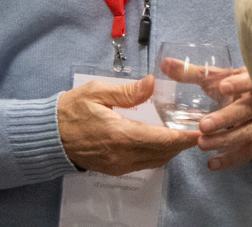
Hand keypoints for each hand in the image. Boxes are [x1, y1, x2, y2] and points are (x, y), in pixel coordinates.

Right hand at [57, 75, 197, 175]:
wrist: (50, 136)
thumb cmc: (71, 110)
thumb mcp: (97, 92)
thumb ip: (128, 91)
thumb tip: (152, 83)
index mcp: (121, 135)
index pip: (162, 139)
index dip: (184, 137)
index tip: (201, 130)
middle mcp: (123, 155)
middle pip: (163, 153)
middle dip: (182, 144)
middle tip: (198, 130)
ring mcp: (119, 165)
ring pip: (156, 161)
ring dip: (171, 150)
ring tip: (183, 135)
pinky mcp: (115, 169)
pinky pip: (144, 164)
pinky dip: (157, 154)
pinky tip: (161, 142)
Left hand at [193, 66, 251, 170]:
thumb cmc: (232, 84)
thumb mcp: (215, 77)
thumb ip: (191, 73)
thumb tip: (164, 64)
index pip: (250, 81)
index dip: (239, 83)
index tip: (223, 86)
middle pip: (246, 111)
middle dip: (225, 119)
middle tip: (203, 126)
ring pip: (247, 134)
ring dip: (225, 141)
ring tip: (201, 144)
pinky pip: (248, 152)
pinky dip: (230, 159)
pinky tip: (212, 163)